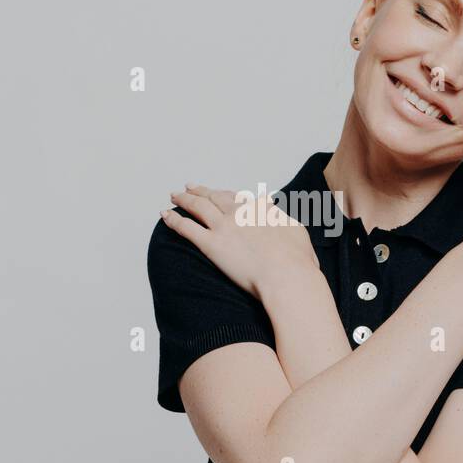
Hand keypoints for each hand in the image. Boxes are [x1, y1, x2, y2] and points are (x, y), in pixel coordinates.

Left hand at [160, 182, 319, 299]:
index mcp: (260, 209)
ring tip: (174, 196)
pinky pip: (187, 228)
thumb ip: (286, 221)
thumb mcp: (298, 233)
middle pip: (215, 197)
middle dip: (201, 191)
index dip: (226, 195)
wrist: (286, 275)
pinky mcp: (211, 244)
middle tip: (190, 187)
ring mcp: (224, 227)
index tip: (220, 193)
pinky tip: (165, 215)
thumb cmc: (297, 261)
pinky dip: (174, 219)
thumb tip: (281, 217)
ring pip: (198, 206)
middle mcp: (240, 213)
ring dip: (184, 199)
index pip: (239, 198)